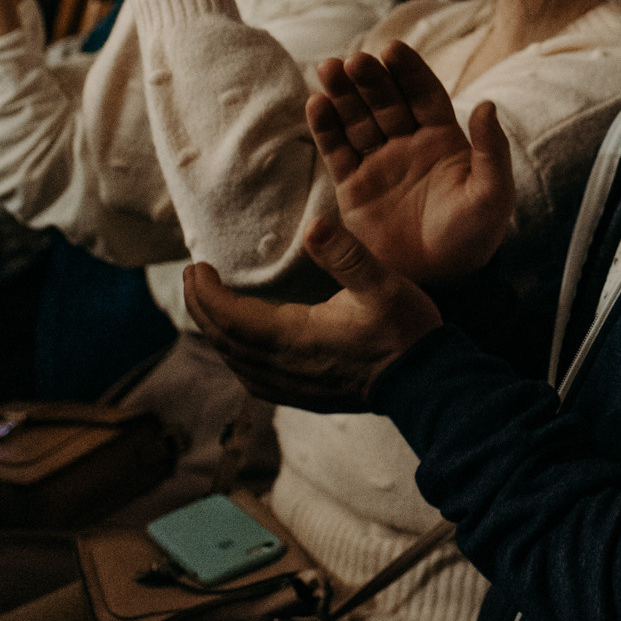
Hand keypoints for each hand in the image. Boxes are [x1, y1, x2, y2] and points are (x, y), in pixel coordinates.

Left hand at [182, 214, 444, 411]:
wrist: (427, 383)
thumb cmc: (406, 332)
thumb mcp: (383, 284)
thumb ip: (346, 255)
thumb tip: (314, 225)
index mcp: (295, 337)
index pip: (231, 317)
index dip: (206, 293)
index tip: (196, 266)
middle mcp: (284, 367)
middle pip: (224, 339)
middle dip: (202, 307)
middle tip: (193, 277)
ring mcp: (292, 386)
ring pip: (235, 360)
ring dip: (216, 331)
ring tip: (207, 304)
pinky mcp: (303, 395)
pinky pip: (251, 378)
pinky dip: (234, 355)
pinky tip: (238, 345)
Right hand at [304, 42, 513, 286]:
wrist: (443, 279)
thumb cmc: (474, 235)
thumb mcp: (493, 193)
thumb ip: (491, 150)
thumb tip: (489, 105)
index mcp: (443, 137)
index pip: (423, 93)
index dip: (408, 71)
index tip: (392, 49)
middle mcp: (408, 142)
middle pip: (385, 100)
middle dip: (370, 78)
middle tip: (354, 60)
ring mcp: (378, 161)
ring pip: (357, 118)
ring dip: (342, 93)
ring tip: (327, 69)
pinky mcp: (353, 185)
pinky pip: (337, 149)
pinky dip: (325, 127)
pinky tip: (315, 104)